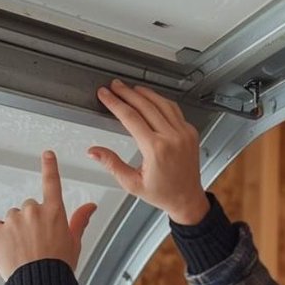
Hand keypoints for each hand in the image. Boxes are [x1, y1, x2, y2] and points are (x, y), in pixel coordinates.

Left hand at [0, 151, 98, 279]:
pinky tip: (10, 251)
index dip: (50, 166)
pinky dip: (0, 237)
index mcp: (54, 212)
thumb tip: (92, 205)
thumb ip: (80, 220)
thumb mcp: (74, 242)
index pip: (52, 182)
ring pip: (12, 218)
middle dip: (30, 220)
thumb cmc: (59, 265)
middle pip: (28, 207)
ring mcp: (14, 220)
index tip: (47, 154)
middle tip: (35, 241)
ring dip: (15, 229)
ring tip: (22, 250)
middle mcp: (33, 210)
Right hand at [90, 79, 209, 223]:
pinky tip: (151, 98)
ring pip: (162, 103)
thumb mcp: (132, 183)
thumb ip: (112, 164)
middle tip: (115, 86)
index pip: (130, 118)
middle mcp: (172, 138)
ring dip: (144, 93)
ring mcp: (184, 133)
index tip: (105, 94)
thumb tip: (93, 151)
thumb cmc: (162, 193)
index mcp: (156, 149)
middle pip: (145, 106)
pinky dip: (160, 101)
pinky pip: (174, 110)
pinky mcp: (190, 132)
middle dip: (127, 93)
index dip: (115, 103)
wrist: (187, 199)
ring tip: (130, 88)